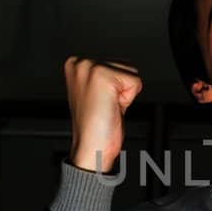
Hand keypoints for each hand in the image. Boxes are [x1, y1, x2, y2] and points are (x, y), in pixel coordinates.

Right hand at [65, 57, 142, 172]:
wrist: (90, 147)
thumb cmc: (95, 125)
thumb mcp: (96, 92)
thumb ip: (105, 75)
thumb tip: (121, 66)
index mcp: (76, 64)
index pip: (117, 64)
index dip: (116, 86)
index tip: (102, 100)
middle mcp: (80, 63)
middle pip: (125, 65)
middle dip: (121, 88)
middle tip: (105, 105)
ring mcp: (90, 68)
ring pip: (131, 72)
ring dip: (124, 93)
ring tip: (108, 106)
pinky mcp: (102, 76)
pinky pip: (135, 82)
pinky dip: (129, 98)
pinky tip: (112, 107)